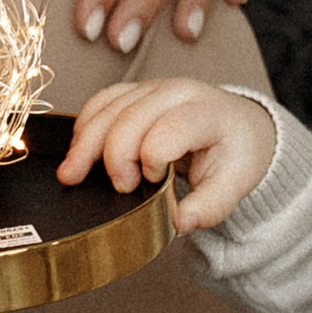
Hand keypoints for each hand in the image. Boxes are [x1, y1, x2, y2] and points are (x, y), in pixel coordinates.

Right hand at [58, 75, 273, 229]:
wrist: (239, 128)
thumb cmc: (235, 153)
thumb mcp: (235, 184)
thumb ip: (208, 207)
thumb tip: (176, 223)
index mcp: (208, 112)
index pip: (169, 129)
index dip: (153, 159)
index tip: (155, 182)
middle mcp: (177, 92)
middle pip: (130, 117)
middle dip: (115, 157)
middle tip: (123, 188)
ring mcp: (153, 88)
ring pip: (108, 108)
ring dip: (85, 144)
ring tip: (72, 175)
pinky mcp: (135, 92)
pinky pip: (100, 101)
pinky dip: (84, 127)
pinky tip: (78, 152)